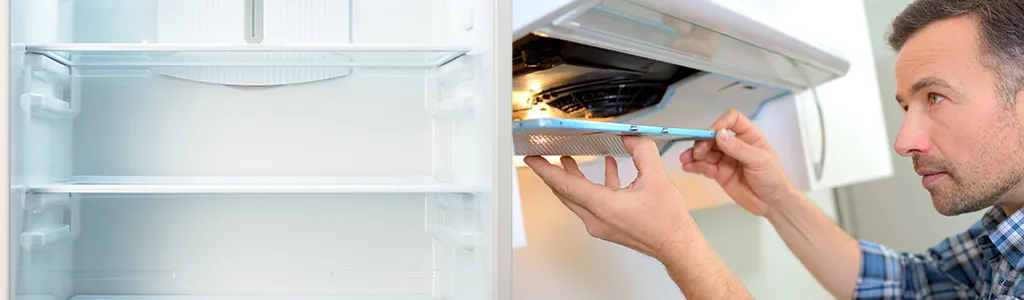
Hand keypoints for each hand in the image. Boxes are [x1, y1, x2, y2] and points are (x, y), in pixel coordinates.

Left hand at [523, 136, 691, 259]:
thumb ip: (641, 151)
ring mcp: (600, 224)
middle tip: (542, 158)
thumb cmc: (667, 222)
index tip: (532, 160)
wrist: (676, 245)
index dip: (545, 170)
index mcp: (603, 206)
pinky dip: (595, 185)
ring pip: (577, 198)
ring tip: (568, 160)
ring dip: (572, 177)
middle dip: (552, 172)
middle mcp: (596, 218)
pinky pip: (593, 202)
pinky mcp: (608, 225)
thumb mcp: (656, 177)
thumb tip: (631, 137)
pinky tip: (607, 169)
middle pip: (565, 192)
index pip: (564, 185)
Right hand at [680, 109, 796, 215]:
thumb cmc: (773, 178)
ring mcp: (726, 159)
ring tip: (686, 160)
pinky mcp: (719, 173)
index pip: (732, 120)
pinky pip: (704, 166)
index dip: (720, 123)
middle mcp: (735, 144)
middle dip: (703, 141)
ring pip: (706, 151)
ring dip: (694, 154)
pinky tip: (688, 167)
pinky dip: (694, 166)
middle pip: (714, 136)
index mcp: (749, 136)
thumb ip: (738, 148)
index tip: (712, 133)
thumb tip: (719, 135)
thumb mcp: (759, 161)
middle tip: (697, 152)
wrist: (772, 203)